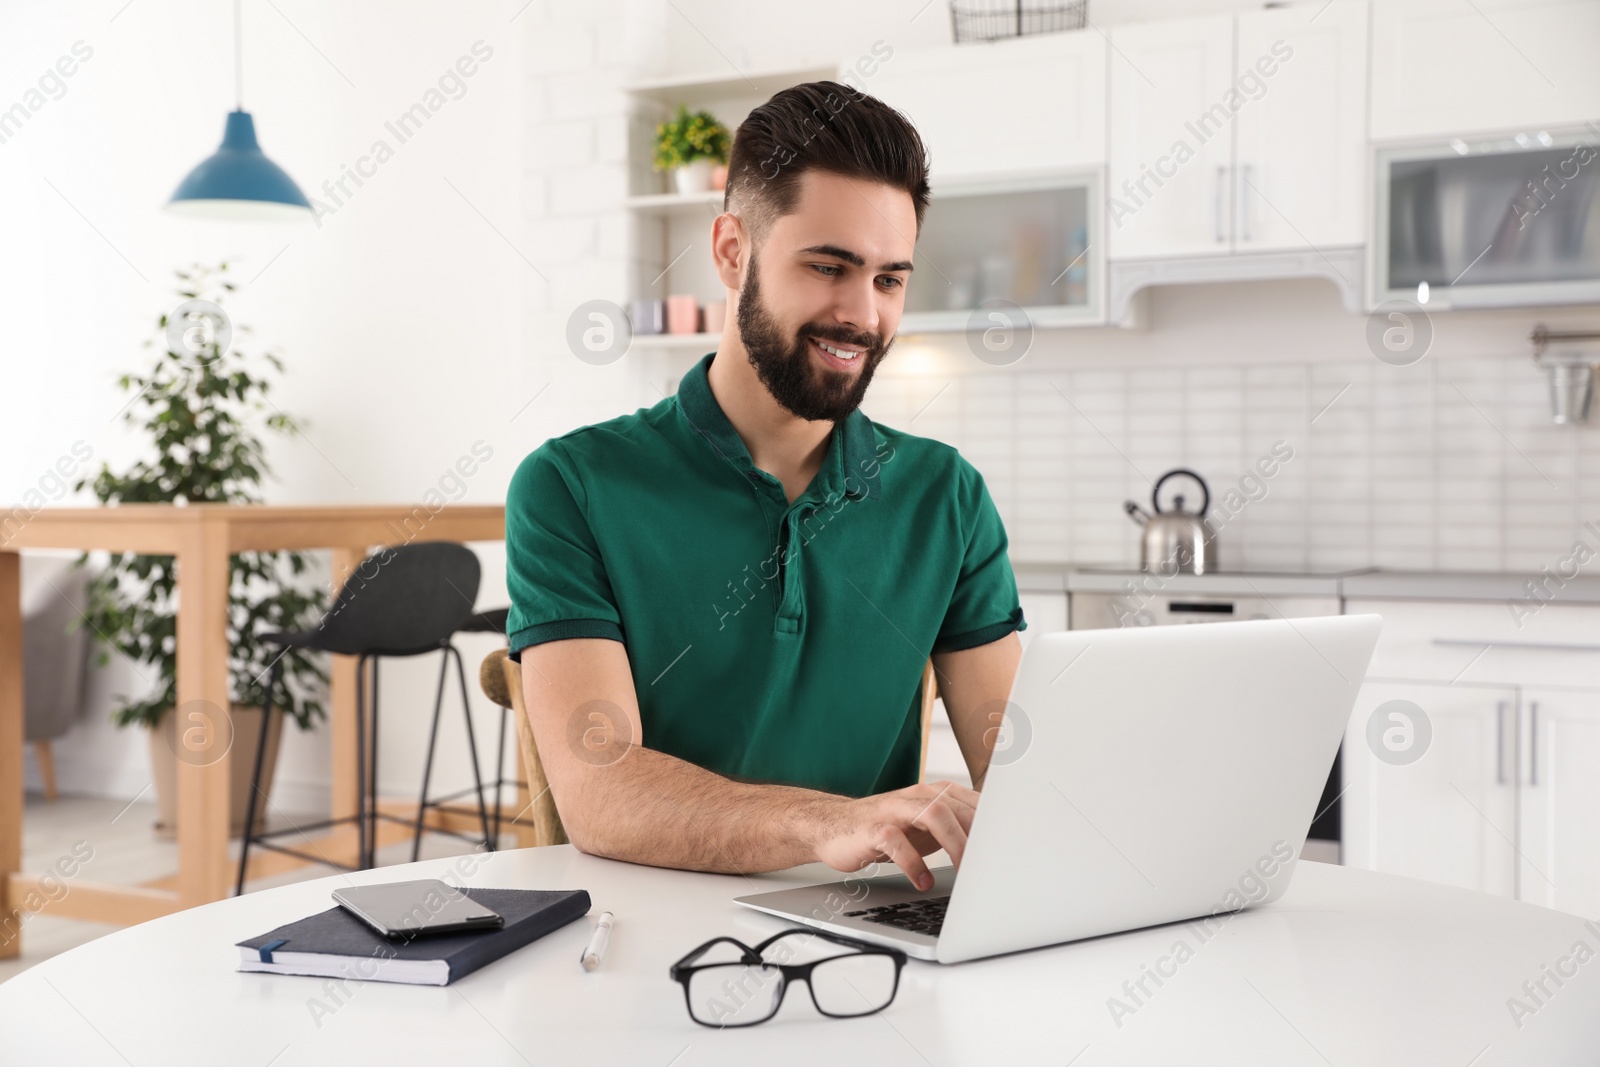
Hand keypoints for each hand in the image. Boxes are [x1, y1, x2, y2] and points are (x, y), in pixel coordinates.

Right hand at [810, 780, 980, 891]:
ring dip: (954, 843)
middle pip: (958, 808)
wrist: (833, 826)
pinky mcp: (873, 829)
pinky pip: (896, 842)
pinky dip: (913, 863)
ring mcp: (894, 810)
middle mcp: (916, 796)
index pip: (974, 803)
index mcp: (935, 794)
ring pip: (933, 814)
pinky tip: (923, 881)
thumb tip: (996, 849)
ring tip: (965, 872)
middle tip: (992, 867)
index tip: (1010, 851)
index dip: (995, 825)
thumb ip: (957, 829)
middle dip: (979, 837)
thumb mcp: (926, 828)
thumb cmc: (887, 829)